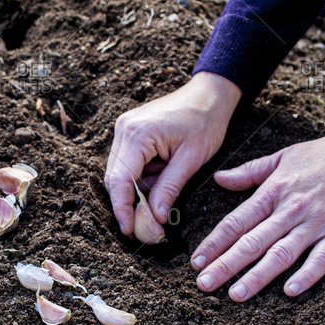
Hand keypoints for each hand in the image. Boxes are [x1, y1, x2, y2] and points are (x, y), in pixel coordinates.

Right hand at [104, 72, 241, 237]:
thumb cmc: (205, 121)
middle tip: (147, 228)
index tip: (130, 231)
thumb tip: (157, 218)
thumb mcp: (192, 159)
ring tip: (160, 202)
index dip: (122, 209)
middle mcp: (124, 130)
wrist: (209, 94)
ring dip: (138, 192)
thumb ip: (170, 188)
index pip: (120, 180)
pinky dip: (141, 180)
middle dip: (129, 205)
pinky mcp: (130, 133)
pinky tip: (160, 181)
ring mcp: (124, 130)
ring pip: (120, 174)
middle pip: (115, 179)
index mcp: (137, 134)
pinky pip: (128, 165)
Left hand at [192, 130, 324, 300]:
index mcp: (272, 192)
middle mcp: (290, 210)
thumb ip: (249, 171)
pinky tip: (289, 291)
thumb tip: (219, 179)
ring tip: (235, 295)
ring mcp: (316, 223)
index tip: (196, 261)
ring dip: (257, 276)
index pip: (235, 223)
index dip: (213, 243)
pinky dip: (307, 275)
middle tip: (203, 284)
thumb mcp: (283, 157)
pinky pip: (322, 258)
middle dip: (225, 265)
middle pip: (251, 242)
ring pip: (281, 254)